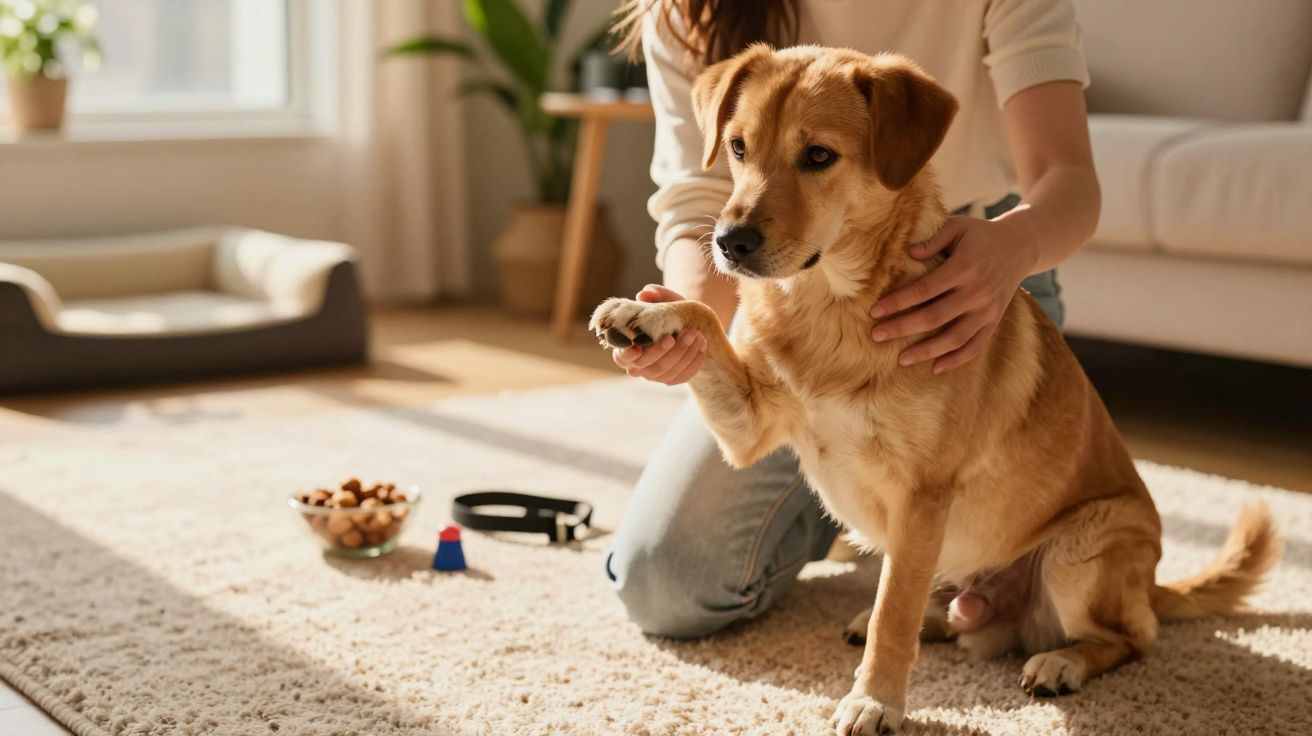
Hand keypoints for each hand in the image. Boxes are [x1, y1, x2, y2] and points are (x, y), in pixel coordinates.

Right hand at [611, 285, 707, 384]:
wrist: (691, 327)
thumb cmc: (672, 314)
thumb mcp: (667, 301)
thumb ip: (657, 295)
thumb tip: (644, 293)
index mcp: (629, 346)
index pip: (621, 357)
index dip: (627, 355)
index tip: (638, 349)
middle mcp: (639, 365)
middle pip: (646, 366)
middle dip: (663, 351)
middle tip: (681, 333)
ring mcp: (655, 375)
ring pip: (666, 372)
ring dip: (683, 353)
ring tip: (696, 334)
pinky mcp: (672, 379)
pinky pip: (682, 376)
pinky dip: (694, 361)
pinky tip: (702, 346)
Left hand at [869, 216, 1037, 372]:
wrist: (1022, 245)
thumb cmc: (981, 235)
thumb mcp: (958, 226)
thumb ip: (933, 240)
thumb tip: (907, 254)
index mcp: (964, 267)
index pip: (924, 290)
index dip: (897, 302)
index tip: (874, 311)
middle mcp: (977, 292)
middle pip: (934, 317)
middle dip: (902, 328)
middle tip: (877, 336)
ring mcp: (987, 310)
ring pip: (954, 338)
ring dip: (926, 351)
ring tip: (901, 360)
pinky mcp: (994, 321)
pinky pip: (975, 346)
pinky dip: (956, 360)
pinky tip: (935, 368)